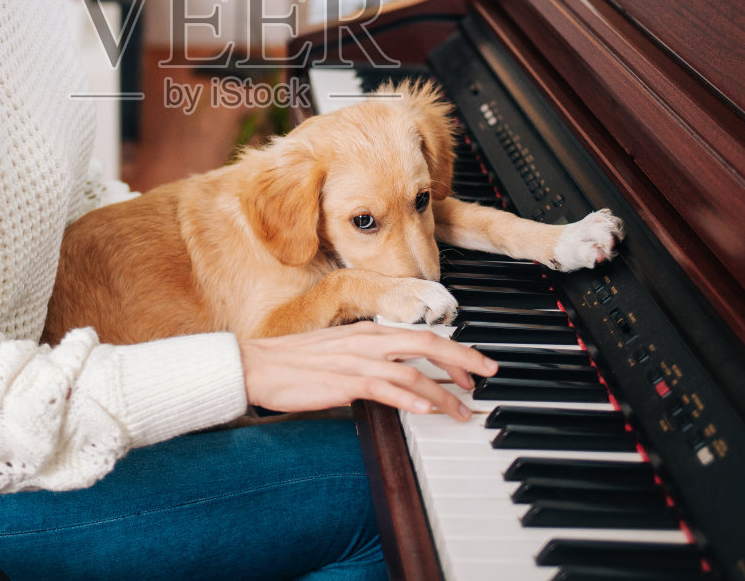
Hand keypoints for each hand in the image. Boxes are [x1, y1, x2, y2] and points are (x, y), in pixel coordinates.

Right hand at [239, 322, 499, 421]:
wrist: (257, 364)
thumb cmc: (295, 362)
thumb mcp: (340, 353)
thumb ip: (370, 359)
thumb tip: (397, 376)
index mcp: (369, 332)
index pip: (423, 335)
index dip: (455, 350)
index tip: (475, 368)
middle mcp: (368, 340)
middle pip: (428, 344)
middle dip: (464, 362)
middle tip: (487, 379)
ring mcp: (356, 360)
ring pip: (412, 372)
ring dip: (444, 394)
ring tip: (463, 413)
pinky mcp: (343, 381)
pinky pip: (383, 389)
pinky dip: (409, 399)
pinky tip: (426, 410)